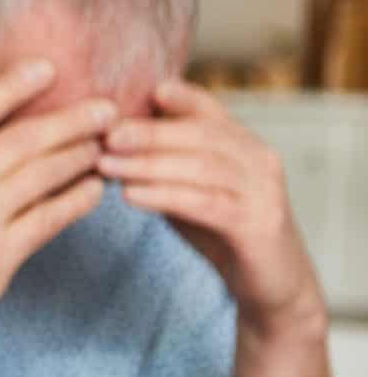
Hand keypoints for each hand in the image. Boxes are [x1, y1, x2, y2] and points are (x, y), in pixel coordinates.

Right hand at [0, 60, 111, 370]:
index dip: (13, 86)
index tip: (46, 69)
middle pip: (20, 140)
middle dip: (69, 119)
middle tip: (105, 107)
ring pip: (40, 175)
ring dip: (79, 155)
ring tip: (104, 144)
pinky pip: (47, 219)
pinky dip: (75, 200)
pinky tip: (93, 189)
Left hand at [100, 79, 326, 337]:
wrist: (270, 284)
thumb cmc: (222, 231)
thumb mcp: (191, 189)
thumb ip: (165, 164)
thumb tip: (110, 141)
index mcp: (243, 144)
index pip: (211, 109)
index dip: (180, 97)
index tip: (144, 91)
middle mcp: (259, 160)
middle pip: (202, 134)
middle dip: (150, 132)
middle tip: (106, 134)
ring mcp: (263, 191)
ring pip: (202, 167)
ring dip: (149, 164)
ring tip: (106, 165)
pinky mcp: (258, 224)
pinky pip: (206, 204)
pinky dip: (165, 196)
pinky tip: (130, 196)